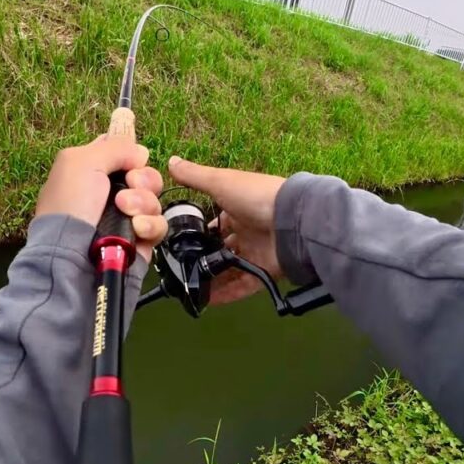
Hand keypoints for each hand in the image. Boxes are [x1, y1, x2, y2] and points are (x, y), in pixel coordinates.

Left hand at [37, 135, 167, 262]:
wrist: (71, 254)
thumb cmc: (71, 203)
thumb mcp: (81, 161)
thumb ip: (114, 147)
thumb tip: (141, 153)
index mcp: (92, 171)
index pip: (120, 153)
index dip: (129, 152)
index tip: (129, 158)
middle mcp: (111, 193)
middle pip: (145, 175)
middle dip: (142, 178)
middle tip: (130, 184)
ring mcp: (127, 218)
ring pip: (154, 199)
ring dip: (143, 201)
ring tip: (125, 209)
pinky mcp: (140, 240)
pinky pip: (159, 224)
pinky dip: (150, 224)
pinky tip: (136, 228)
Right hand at [168, 156, 285, 304]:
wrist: (292, 220)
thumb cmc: (254, 197)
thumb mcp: (220, 182)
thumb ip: (195, 176)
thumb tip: (171, 162)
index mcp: (238, 209)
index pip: (217, 223)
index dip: (201, 233)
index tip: (182, 244)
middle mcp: (248, 231)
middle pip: (223, 249)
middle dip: (205, 259)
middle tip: (183, 270)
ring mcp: (257, 252)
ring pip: (231, 269)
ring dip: (213, 279)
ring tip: (191, 289)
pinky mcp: (265, 271)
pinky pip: (244, 285)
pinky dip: (228, 294)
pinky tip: (209, 301)